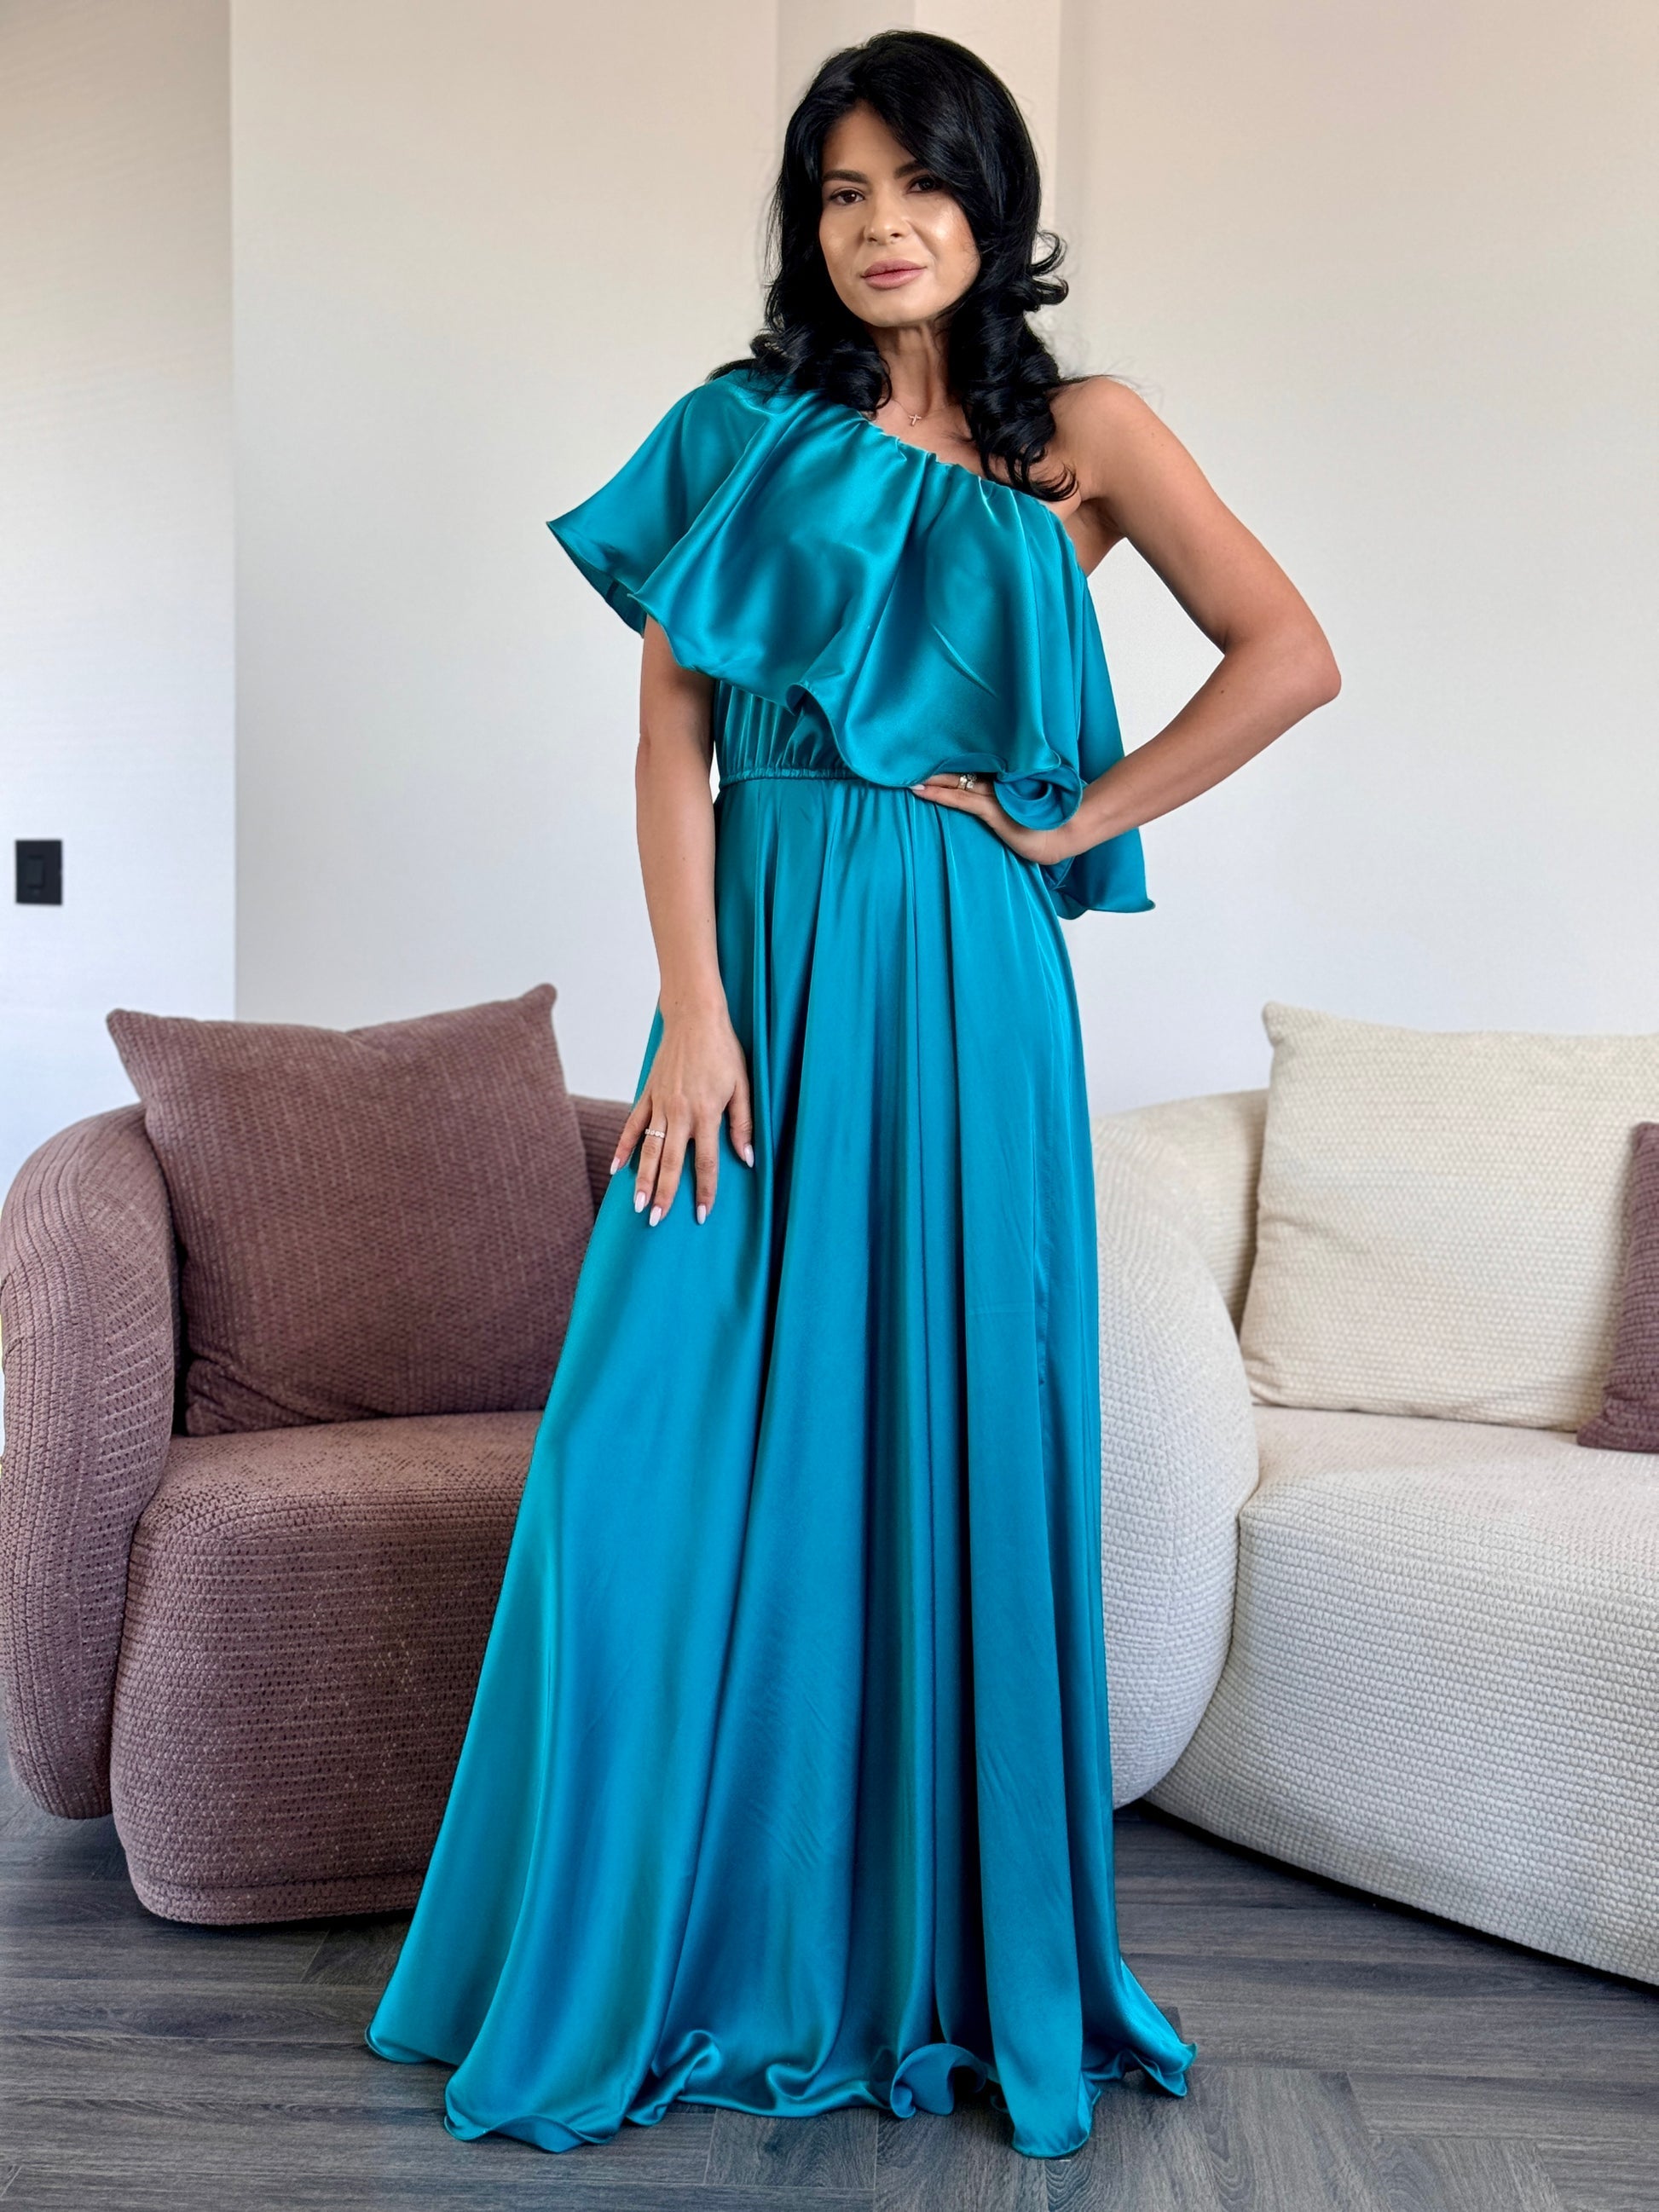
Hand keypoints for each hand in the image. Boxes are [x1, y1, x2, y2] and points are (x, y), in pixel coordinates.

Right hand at [609, 1005, 755, 1226]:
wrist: (695, 1018)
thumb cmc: (723, 1051)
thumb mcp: (743, 1086)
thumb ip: (744, 1124)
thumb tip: (747, 1158)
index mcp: (707, 1113)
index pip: (706, 1162)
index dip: (705, 1190)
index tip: (701, 1215)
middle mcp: (680, 1113)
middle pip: (672, 1163)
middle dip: (665, 1194)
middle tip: (657, 1221)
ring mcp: (660, 1104)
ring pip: (649, 1149)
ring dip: (643, 1179)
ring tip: (638, 1205)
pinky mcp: (647, 1094)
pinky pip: (633, 1125)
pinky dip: (623, 1147)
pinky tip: (616, 1169)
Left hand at [908, 773, 1074, 866]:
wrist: (1067, 833)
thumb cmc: (1050, 824)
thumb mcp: (1027, 806)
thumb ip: (1010, 796)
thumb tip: (998, 795)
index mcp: (1005, 780)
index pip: (972, 768)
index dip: (951, 762)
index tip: (931, 754)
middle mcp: (998, 783)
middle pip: (961, 770)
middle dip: (936, 766)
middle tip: (909, 757)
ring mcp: (994, 795)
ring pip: (956, 782)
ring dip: (932, 779)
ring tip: (906, 773)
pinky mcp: (992, 810)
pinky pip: (960, 800)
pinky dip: (939, 794)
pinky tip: (921, 790)